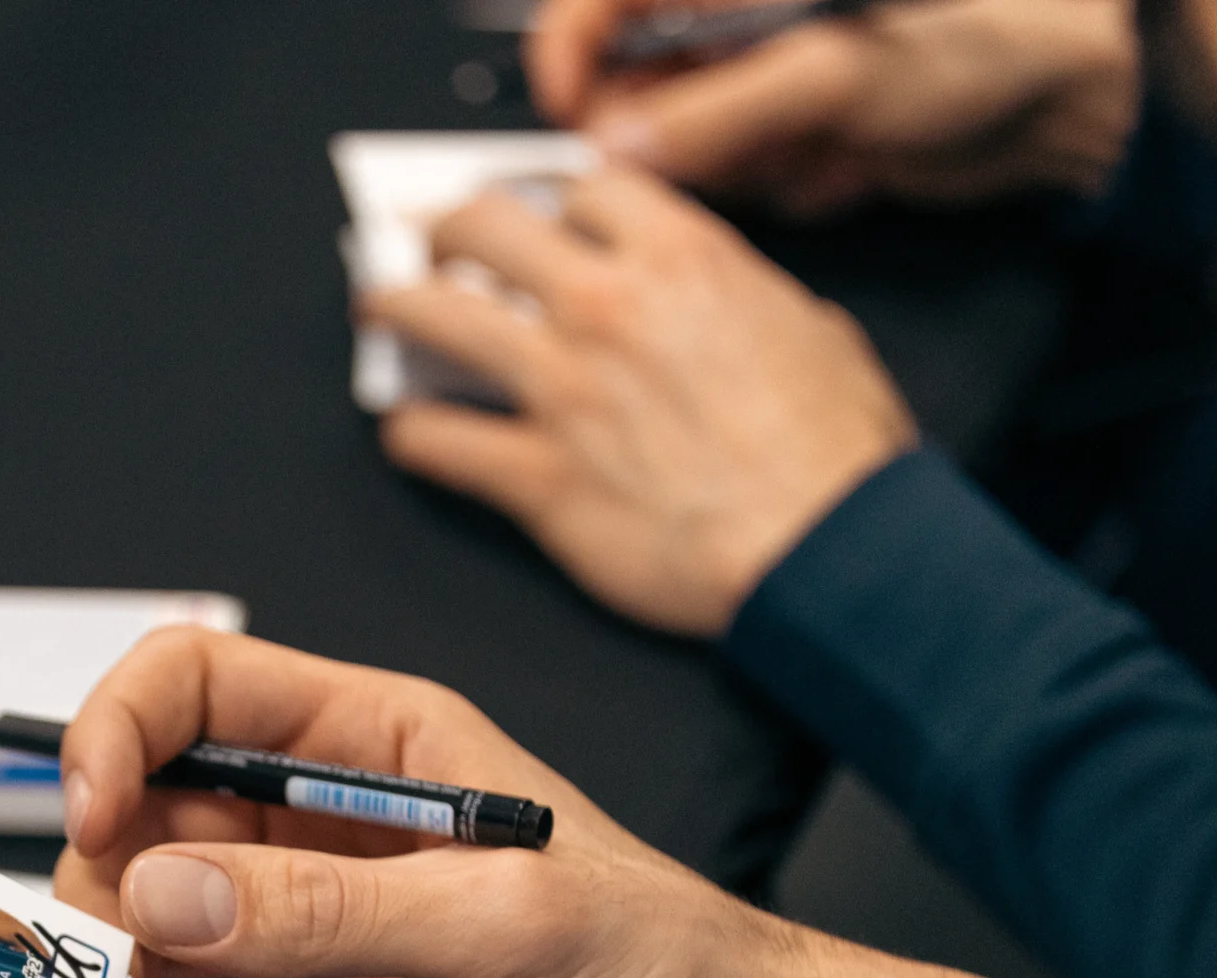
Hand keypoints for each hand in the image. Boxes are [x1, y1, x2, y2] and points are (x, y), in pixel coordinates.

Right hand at [55, 628, 811, 977]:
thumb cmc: (666, 963)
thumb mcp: (501, 916)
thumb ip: (324, 907)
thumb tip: (163, 895)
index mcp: (371, 743)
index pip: (194, 687)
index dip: (119, 732)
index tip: (89, 816)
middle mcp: (322, 828)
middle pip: (147, 824)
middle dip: (107, 900)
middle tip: (109, 977)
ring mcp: (313, 935)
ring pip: (158, 945)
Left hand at [370, 167, 914, 635]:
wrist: (825, 551)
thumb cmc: (836, 458)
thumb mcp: (817, 334)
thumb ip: (751, 301)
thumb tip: (735, 307)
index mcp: (682, 259)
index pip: (582, 188)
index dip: (552, 199)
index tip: (537, 214)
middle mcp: (606, 306)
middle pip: (484, 224)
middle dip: (449, 227)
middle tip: (436, 245)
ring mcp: (560, 388)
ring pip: (433, 315)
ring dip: (394, 305)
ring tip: (380, 309)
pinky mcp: (535, 476)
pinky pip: (435, 440)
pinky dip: (411, 435)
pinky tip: (409, 435)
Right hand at [527, 0, 1137, 213]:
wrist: (1083, 89)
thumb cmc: (987, 29)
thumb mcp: (836, 72)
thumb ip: (716, 114)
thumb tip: (617, 148)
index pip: (601, 3)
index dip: (569, 57)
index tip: (569, 119)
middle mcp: (743, 12)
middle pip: (635, 75)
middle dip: (668, 132)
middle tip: (709, 162)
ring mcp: (769, 70)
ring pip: (688, 136)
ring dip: (737, 165)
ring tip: (812, 154)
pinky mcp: (799, 125)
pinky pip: (747, 170)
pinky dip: (787, 180)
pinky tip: (849, 162)